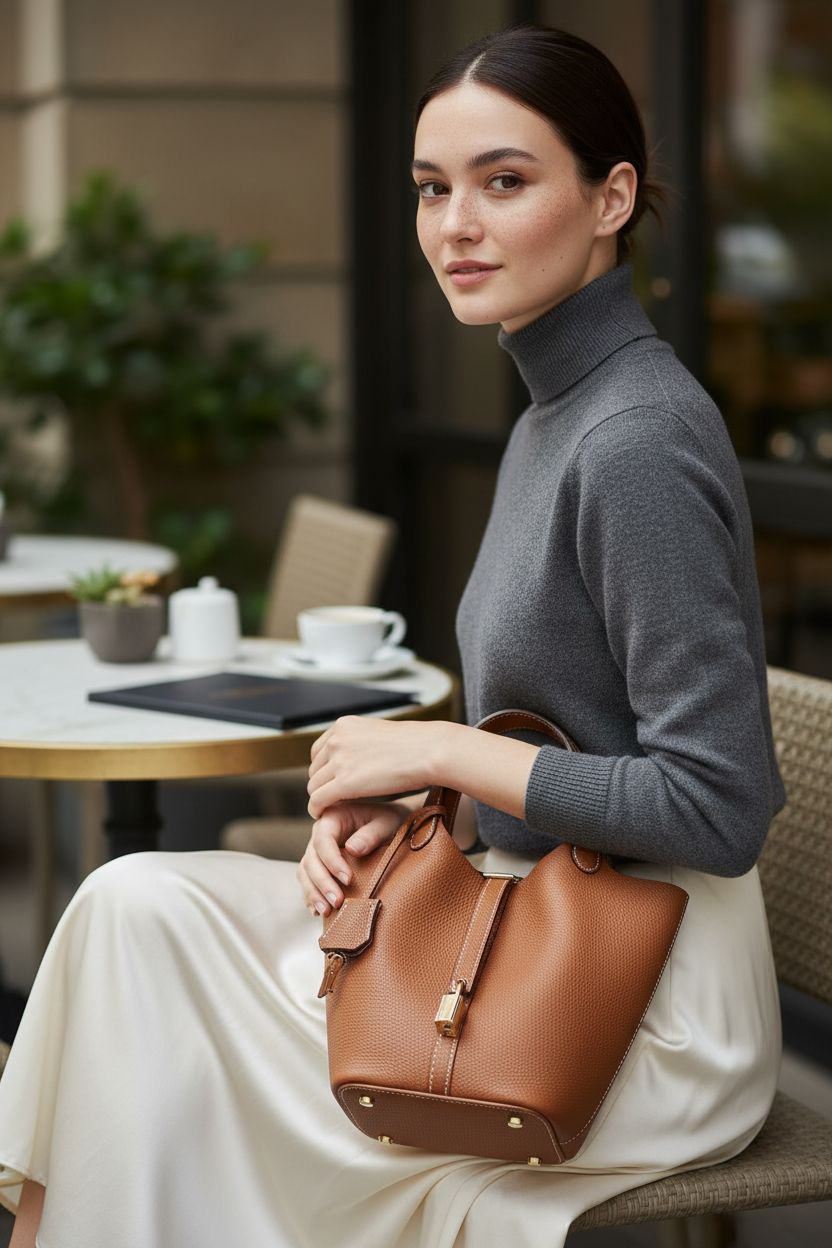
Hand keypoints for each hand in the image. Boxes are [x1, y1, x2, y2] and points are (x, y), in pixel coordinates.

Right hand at [296, 800, 413, 918]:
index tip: (348, 880)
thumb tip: (352, 850)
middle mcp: (320, 832)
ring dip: (313, 893)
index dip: (332, 862)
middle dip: (323, 883)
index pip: (323, 840)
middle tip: (338, 901)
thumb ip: (371, 835)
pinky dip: (310, 896)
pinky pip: (307, 880)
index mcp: (333, 816)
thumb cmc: (389, 820)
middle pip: (311, 859)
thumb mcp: (386, 823)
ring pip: (305, 872)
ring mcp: (316, 849)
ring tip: (326, 911)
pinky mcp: (319, 864)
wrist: (390, 823)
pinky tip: (317, 911)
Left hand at [306, 716, 449, 819]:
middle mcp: (337, 739)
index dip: (325, 770)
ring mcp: (339, 760)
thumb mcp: (378, 734)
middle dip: (323, 785)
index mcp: (343, 725)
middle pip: (315, 770)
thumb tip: (355, 757)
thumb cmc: (414, 745)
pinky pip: (318, 799)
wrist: (430, 750)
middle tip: (336, 799)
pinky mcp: (345, 782)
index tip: (334, 782)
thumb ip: (360, 742)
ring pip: (314, 786)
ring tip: (332, 808)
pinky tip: (322, 815)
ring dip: (321, 798)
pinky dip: (316, 809)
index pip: (319, 751)